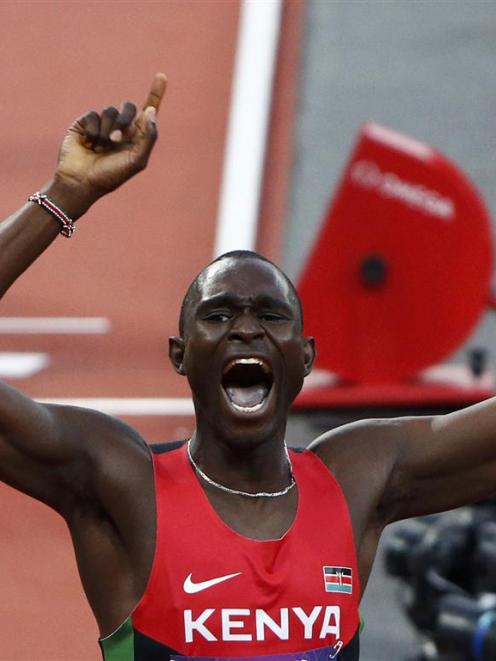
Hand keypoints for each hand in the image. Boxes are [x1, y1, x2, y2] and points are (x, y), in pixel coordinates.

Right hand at [54, 73, 166, 205]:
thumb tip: (151, 111)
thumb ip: (148, 137)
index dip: (155, 94)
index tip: (162, 76)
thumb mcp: (136, 161)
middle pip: (129, 107)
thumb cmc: (111, 176)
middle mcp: (120, 129)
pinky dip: (94, 131)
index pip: (147, 111)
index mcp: (136, 138)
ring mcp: (102, 125)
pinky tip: (89, 144)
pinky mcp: (85, 123)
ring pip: (110, 111)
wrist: (81, 182)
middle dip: (125, 120)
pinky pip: (94, 115)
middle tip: (118, 137)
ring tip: (101, 148)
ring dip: (107, 131)